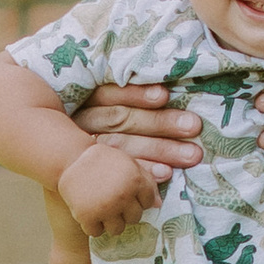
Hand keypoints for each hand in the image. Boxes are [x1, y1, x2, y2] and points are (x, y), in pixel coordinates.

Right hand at [59, 137, 164, 236]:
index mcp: (135, 180)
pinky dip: (92, 226)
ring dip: (110, 222)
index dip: (137, 199)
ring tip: (100, 208)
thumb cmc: (100, 159)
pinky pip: (96, 232)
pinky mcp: (87, 216)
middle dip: (125, 212)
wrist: (67, 158)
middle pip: (134, 218)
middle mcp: (123, 196)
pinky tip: (88, 212)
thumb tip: (159, 205)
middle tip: (111, 200)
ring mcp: (105, 208)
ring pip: (117, 229)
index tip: (125, 192)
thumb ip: (145, 181)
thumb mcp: (127, 163)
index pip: (148, 202)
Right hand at [70, 83, 201, 177]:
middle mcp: (81, 122)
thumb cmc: (103, 118)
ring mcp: (83, 149)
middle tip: (193, 126)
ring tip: (190, 155)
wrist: (70, 165)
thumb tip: (169, 90)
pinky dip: (144, 171)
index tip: (164, 95)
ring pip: (122, 147)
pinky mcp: (90, 172)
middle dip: (159, 123)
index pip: (108, 94)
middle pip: (120, 120)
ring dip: (159, 149)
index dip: (135, 94)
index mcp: (85, 99)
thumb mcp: (109, 100)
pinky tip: (166, 173)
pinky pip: (119, 173)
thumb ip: (131, 92)